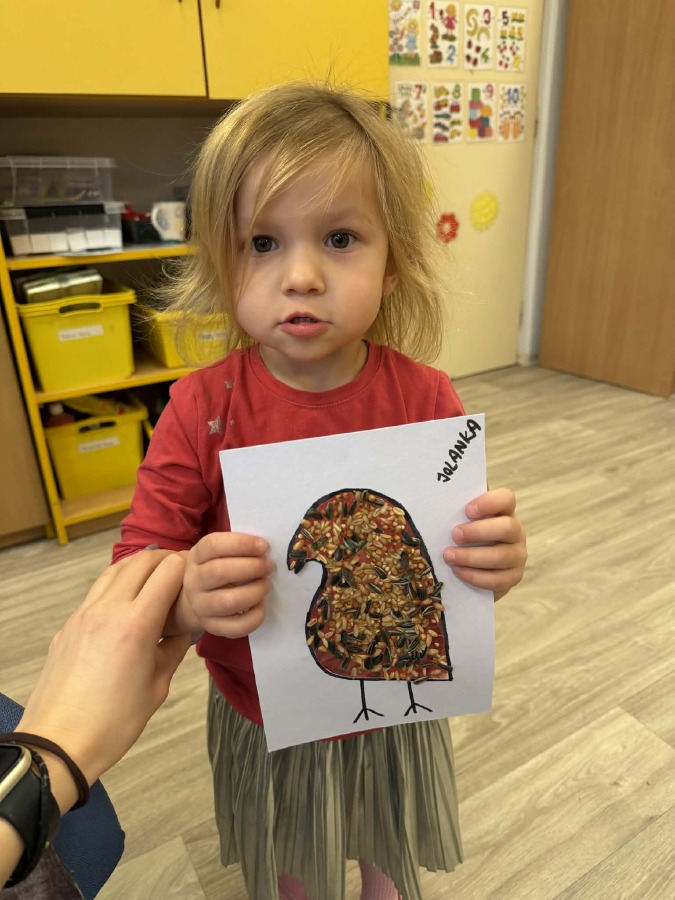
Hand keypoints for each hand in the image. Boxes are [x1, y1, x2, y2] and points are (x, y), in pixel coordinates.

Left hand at [16, 551, 190, 787]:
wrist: (59, 743)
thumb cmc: (112, 724)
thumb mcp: (157, 687)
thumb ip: (173, 650)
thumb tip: (184, 630)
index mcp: (136, 625)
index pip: (167, 572)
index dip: (187, 568)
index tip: (196, 576)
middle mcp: (108, 610)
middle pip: (140, 561)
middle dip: (164, 559)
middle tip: (178, 571)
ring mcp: (83, 615)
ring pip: (114, 570)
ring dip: (137, 567)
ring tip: (153, 579)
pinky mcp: (68, 626)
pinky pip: (96, 592)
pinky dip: (116, 586)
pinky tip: (126, 606)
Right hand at [182, 532, 272, 637]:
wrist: (199, 599)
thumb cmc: (218, 569)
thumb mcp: (220, 553)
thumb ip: (239, 548)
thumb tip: (265, 548)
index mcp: (197, 557)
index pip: (213, 545)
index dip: (241, 544)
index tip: (263, 546)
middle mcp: (194, 582)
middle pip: (220, 572)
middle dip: (252, 567)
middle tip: (269, 566)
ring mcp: (201, 607)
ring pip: (228, 602)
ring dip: (255, 591)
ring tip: (266, 584)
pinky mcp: (213, 627)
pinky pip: (236, 627)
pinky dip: (255, 616)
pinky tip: (261, 605)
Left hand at [443, 488, 526, 599]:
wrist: (476, 567)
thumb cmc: (467, 536)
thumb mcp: (463, 520)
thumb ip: (459, 508)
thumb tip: (444, 490)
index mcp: (505, 511)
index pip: (506, 498)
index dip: (489, 502)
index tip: (467, 510)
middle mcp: (516, 531)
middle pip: (506, 528)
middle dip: (478, 532)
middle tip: (454, 535)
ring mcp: (518, 555)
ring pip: (501, 556)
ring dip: (471, 557)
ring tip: (449, 556)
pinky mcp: (514, 577)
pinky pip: (498, 579)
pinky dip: (475, 576)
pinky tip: (458, 571)